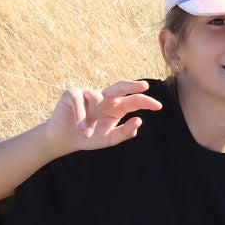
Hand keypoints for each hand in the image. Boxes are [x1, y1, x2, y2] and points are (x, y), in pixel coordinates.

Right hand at [43, 80, 159, 152]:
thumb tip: (139, 121)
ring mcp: (88, 94)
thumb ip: (124, 132)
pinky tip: (79, 127)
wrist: (65, 139)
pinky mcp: (73, 93)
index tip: (158, 106)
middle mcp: (104, 98)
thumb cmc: (89, 137)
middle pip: (120, 87)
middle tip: (144, 86)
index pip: (133, 101)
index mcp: (116, 107)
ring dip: (90, 120)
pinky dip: (80, 115)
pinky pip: (79, 100)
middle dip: (131, 85)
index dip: (145, 102)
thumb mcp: (108, 139)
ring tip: (85, 133)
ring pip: (96, 99)